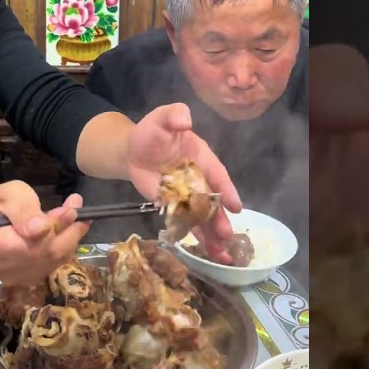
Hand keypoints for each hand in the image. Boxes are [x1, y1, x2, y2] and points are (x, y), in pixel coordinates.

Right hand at [0, 181, 90, 283]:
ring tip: (76, 218)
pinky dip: (63, 249)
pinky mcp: (23, 279)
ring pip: (52, 262)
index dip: (56, 227)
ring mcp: (11, 277)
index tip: (72, 208)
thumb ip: (24, 210)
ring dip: (69, 239)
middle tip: (79, 210)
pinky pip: (51, 265)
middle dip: (69, 232)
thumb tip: (41, 228)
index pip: (31, 243)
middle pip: (45, 255)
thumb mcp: (9, 194)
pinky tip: (66, 233)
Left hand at [126, 103, 243, 246]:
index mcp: (201, 157)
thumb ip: (174, 114)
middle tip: (227, 236)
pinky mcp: (173, 205)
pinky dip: (193, 235)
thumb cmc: (152, 131)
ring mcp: (186, 194)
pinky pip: (185, 222)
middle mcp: (198, 178)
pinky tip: (204, 252)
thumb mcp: (162, 117)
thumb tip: (184, 120)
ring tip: (221, 254)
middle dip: (219, 219)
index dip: (227, 190)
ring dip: (211, 234)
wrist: (132, 149)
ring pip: (202, 216)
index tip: (236, 207)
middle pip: (212, 201)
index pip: (217, 173)